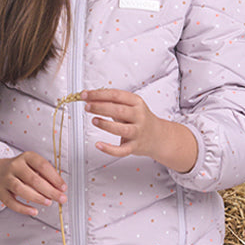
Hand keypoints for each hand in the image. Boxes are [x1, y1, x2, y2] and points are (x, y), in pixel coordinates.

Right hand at [0, 152, 66, 215]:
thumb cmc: (20, 171)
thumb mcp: (33, 166)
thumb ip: (46, 176)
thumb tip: (60, 189)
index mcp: (26, 157)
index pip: (42, 166)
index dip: (55, 178)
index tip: (63, 187)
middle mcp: (15, 166)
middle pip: (33, 179)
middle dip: (50, 191)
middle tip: (61, 198)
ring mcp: (6, 178)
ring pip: (21, 189)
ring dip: (37, 198)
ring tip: (48, 203)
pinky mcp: (1, 191)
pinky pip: (11, 202)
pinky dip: (23, 208)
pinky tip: (33, 211)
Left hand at [83, 88, 198, 172]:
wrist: (158, 137)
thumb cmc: (140, 120)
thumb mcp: (131, 106)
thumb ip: (112, 102)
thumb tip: (90, 98)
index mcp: (137, 102)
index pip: (116, 95)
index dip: (99, 94)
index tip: (85, 95)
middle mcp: (139, 116)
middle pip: (118, 110)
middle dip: (100, 107)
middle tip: (87, 107)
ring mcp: (138, 132)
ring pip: (121, 129)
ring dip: (105, 124)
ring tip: (94, 120)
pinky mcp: (135, 147)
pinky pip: (122, 150)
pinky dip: (109, 149)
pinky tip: (99, 145)